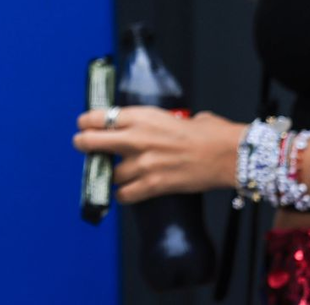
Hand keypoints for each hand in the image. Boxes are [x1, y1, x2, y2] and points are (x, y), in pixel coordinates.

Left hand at [73, 107, 245, 203]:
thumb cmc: (204, 131)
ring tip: (110, 173)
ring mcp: (143, 163)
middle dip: (83, 145)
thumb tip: (142, 124)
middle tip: (83, 147)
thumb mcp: (168, 115)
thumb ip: (148, 121)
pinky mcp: (154, 185)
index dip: (86, 123)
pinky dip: (122, 194)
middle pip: (91, 142)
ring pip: (109, 172)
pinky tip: (124, 192)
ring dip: (108, 173)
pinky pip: (126, 194)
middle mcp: (135, 138)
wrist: (226, 153)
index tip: (84, 126)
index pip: (96, 117)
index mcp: (138, 116)